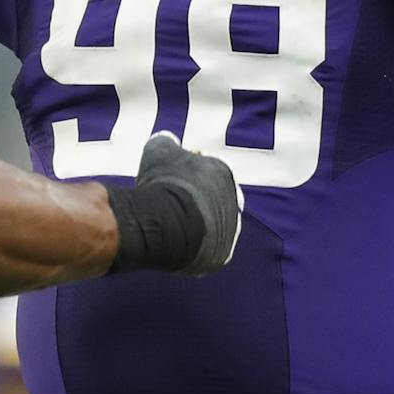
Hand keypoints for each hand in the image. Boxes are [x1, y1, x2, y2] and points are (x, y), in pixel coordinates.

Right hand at [106, 131, 243, 276]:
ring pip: (212, 225)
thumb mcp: (159, 150)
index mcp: (223, 172)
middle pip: (212, 199)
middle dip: (194, 200)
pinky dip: (195, 247)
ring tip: (170, 225)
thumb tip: (167, 139)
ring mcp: (231, 228)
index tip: (170, 180)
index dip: (186, 175)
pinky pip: (209, 249)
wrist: (167, 223)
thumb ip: (167, 141)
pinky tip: (176, 243)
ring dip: (196, 225)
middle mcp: (234, 199)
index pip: (207, 171)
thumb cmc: (164, 183)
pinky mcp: (223, 254)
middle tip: (170, 204)